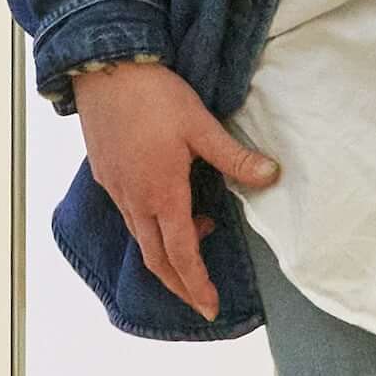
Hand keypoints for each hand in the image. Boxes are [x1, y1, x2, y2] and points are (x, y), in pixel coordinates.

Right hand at [71, 57, 279, 322]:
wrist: (104, 67)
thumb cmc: (153, 95)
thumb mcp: (201, 125)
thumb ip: (234, 157)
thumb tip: (271, 175)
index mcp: (162, 193)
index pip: (181, 253)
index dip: (196, 284)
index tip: (209, 307)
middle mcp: (135, 199)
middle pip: (155, 258)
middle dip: (178, 284)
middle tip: (200, 301)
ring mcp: (116, 188)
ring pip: (140, 237)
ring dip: (166, 252)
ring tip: (197, 237)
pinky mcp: (106, 174)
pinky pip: (128, 215)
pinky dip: (150, 227)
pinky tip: (167, 207)